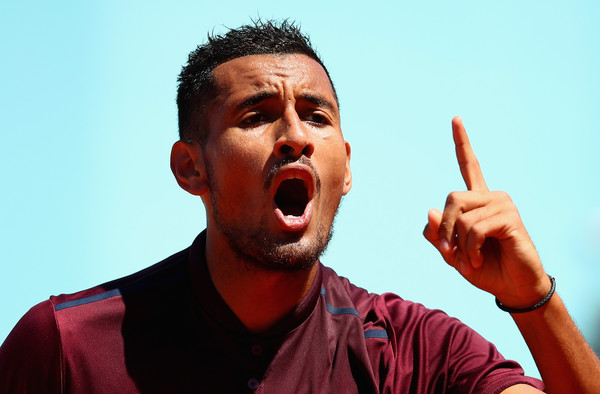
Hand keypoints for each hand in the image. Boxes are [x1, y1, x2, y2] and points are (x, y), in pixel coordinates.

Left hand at [423, 116, 550, 307]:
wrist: (512, 287)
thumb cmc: (484, 269)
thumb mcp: (452, 254)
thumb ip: (438, 235)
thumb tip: (432, 210)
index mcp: (477, 201)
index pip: (469, 166)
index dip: (462, 143)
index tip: (455, 119)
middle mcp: (491, 197)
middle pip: (451, 198)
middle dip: (445, 230)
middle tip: (450, 253)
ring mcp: (502, 205)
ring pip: (461, 217)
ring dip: (459, 246)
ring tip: (471, 260)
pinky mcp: (510, 217)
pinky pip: (474, 229)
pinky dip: (470, 250)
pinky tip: (479, 259)